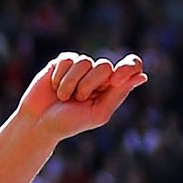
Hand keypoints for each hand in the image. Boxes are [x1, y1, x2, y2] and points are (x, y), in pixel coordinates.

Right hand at [14, 53, 146, 141]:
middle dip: (90, 84)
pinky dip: (60, 77)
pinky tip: (54, 87)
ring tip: (64, 97)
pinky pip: (67, 59)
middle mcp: (100, 74)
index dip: (128, 67)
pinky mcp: (63, 61)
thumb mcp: (98, 113)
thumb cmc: (70, 122)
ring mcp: (81, 66)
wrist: (39, 123)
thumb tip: (142, 76)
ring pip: (85, 61)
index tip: (115, 79)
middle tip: (79, 99)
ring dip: (71, 84)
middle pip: (105, 65)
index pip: (133, 65)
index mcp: (114, 86)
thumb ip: (118, 94)